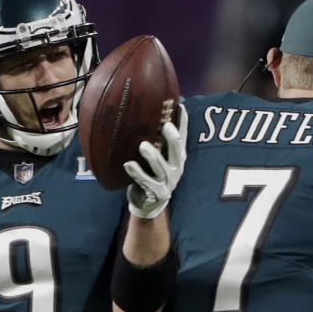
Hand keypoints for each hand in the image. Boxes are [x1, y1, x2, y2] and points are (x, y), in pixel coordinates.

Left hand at [124, 103, 187, 218]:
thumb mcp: (157, 159)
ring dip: (153, 157)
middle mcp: (177, 169)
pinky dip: (137, 173)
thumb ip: (156, 143)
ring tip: (143, 146)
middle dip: (173, 139)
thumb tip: (146, 115)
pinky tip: (128, 165)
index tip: (181, 106)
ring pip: (162, 168)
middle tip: (166, 126)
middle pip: (178, 152)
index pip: (183, 138)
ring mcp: (168, 183)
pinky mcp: (158, 193)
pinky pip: (146, 182)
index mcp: (178, 158)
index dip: (183, 123)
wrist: (150, 204)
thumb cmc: (151, 176)